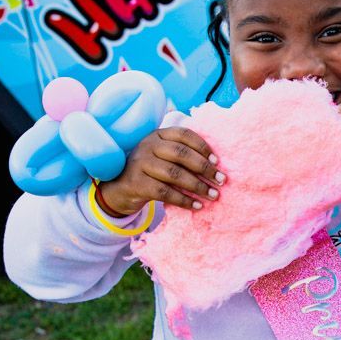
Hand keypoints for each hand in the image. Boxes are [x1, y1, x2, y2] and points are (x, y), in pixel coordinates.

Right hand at [98, 127, 224, 214]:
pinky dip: (184, 200)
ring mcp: (141, 164)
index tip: (217, 161)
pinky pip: (165, 192)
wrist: (119, 188)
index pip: (184, 134)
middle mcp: (148, 146)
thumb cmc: (149, 171)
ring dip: (198, 186)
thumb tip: (214, 165)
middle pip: (181, 154)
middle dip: (204, 168)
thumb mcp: (161, 156)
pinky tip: (197, 206)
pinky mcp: (137, 183)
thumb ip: (181, 154)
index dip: (202, 147)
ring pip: (175, 174)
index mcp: (157, 135)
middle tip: (221, 180)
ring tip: (213, 195)